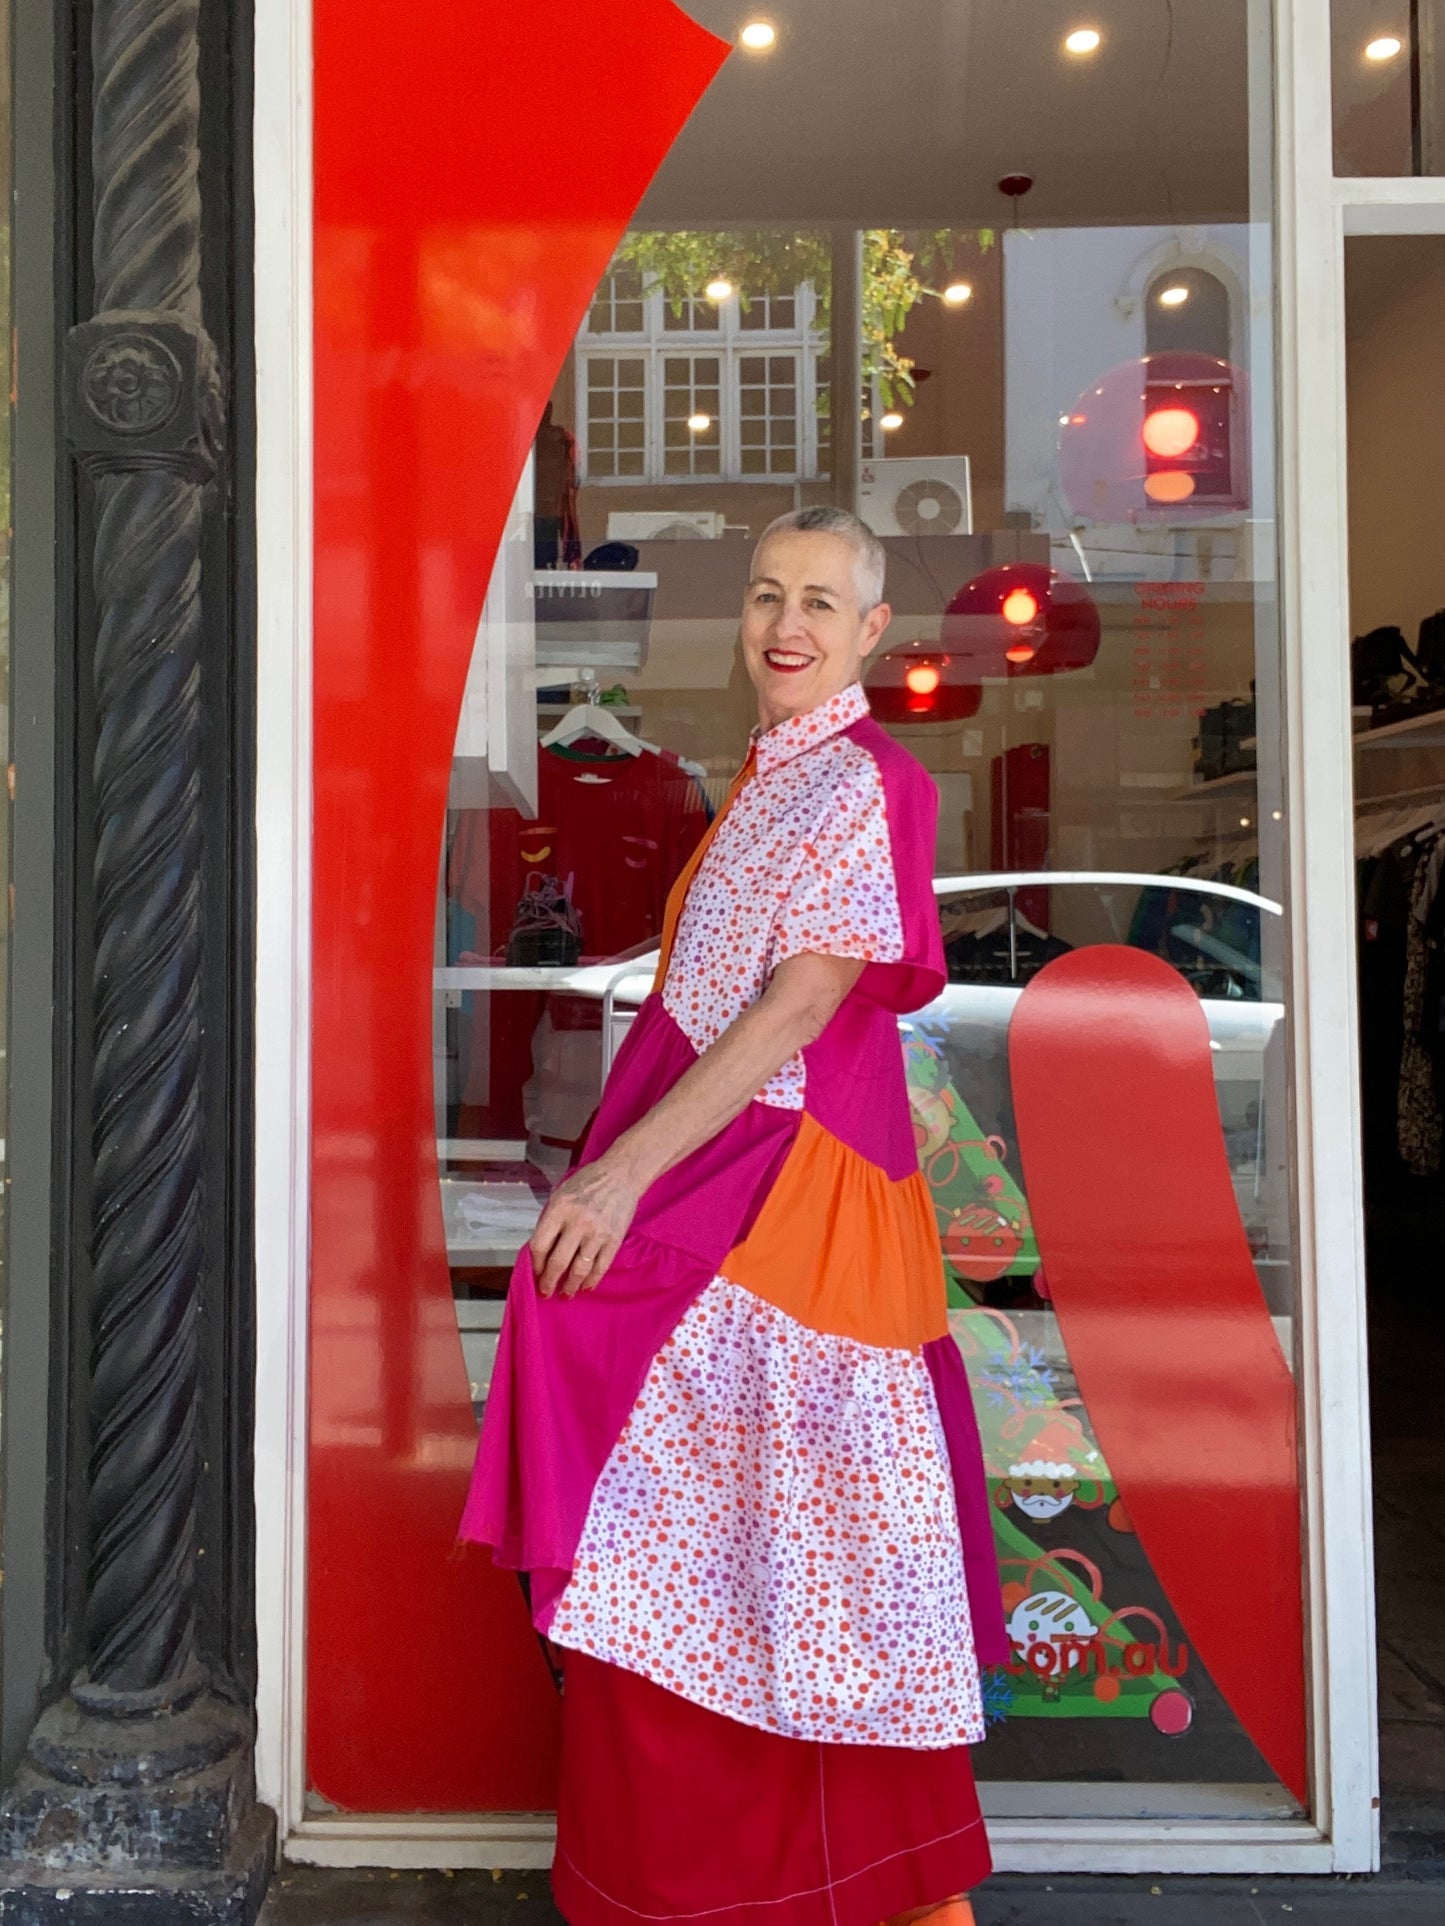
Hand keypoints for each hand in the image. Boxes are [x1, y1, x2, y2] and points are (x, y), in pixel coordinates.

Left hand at [529, 1154, 640, 1297]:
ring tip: (566, 1293)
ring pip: (579, 1270)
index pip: (539, 1245)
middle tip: (546, 1292)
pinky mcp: (613, 1239)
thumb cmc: (588, 1182)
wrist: (621, 1175)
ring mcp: (597, 1232)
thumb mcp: (560, 1194)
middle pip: (557, 1262)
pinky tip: (586, 1287)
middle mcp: (577, 1222)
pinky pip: (600, 1267)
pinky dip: (592, 1281)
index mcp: (559, 1209)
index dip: (535, 1264)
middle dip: (549, 1282)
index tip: (535, 1272)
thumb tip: (540, 1250)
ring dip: (570, 1286)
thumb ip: (550, 1220)